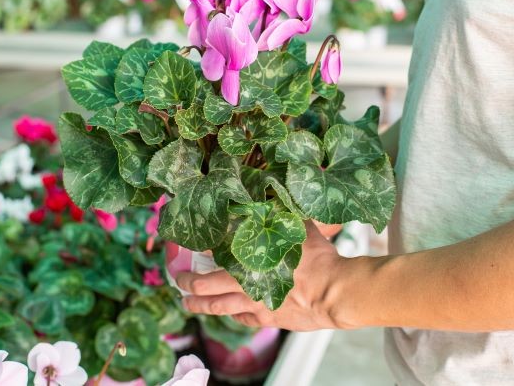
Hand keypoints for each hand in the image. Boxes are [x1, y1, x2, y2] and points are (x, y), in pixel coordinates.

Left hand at [176, 221, 345, 330]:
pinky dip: (230, 314)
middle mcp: (246, 284)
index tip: (186, 246)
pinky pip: (241, 319)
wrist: (335, 293)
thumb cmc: (319, 259)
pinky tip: (228, 312)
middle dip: (187, 282)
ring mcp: (255, 304)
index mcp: (250, 259)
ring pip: (217, 307)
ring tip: (186, 302)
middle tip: (178, 278)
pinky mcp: (268, 318)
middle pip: (206, 286)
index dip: (196, 251)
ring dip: (199, 304)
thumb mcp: (299, 228)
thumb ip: (281, 213)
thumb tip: (271, 194)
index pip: (213, 254)